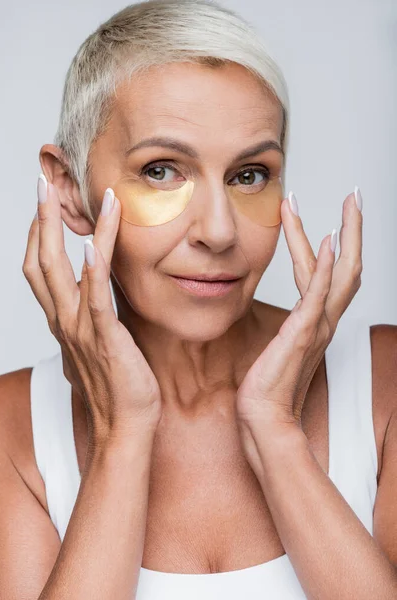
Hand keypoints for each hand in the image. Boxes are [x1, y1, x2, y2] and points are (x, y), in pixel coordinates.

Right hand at [23, 178, 161, 444]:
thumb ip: (93, 317)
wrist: (125, 425)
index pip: (40, 269)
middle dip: (39, 219)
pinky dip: (93, 269)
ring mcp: (80, 329)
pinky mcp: (104, 339)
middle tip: (43, 181)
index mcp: (63, 320)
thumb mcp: (99, 343)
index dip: (37, 234)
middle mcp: (64, 320)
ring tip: (75, 194)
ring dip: (65, 230)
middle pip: (39, 261)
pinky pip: (95, 299)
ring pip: (62, 271)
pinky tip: (95, 242)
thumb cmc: (117, 385)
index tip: (45, 203)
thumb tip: (97, 298)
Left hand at [236, 189, 362, 438]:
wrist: (264, 416)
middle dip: (352, 228)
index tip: (332, 215)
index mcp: (317, 321)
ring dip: (343, 234)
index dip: (335, 242)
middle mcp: (324, 321)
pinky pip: (317, 294)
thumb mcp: (278, 347)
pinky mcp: (302, 333)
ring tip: (345, 204)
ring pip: (339, 272)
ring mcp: (317, 326)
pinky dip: (325, 266)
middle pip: (348, 267)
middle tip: (352, 195)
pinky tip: (329, 239)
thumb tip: (284, 316)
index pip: (332, 273)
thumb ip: (287, 327)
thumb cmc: (267, 385)